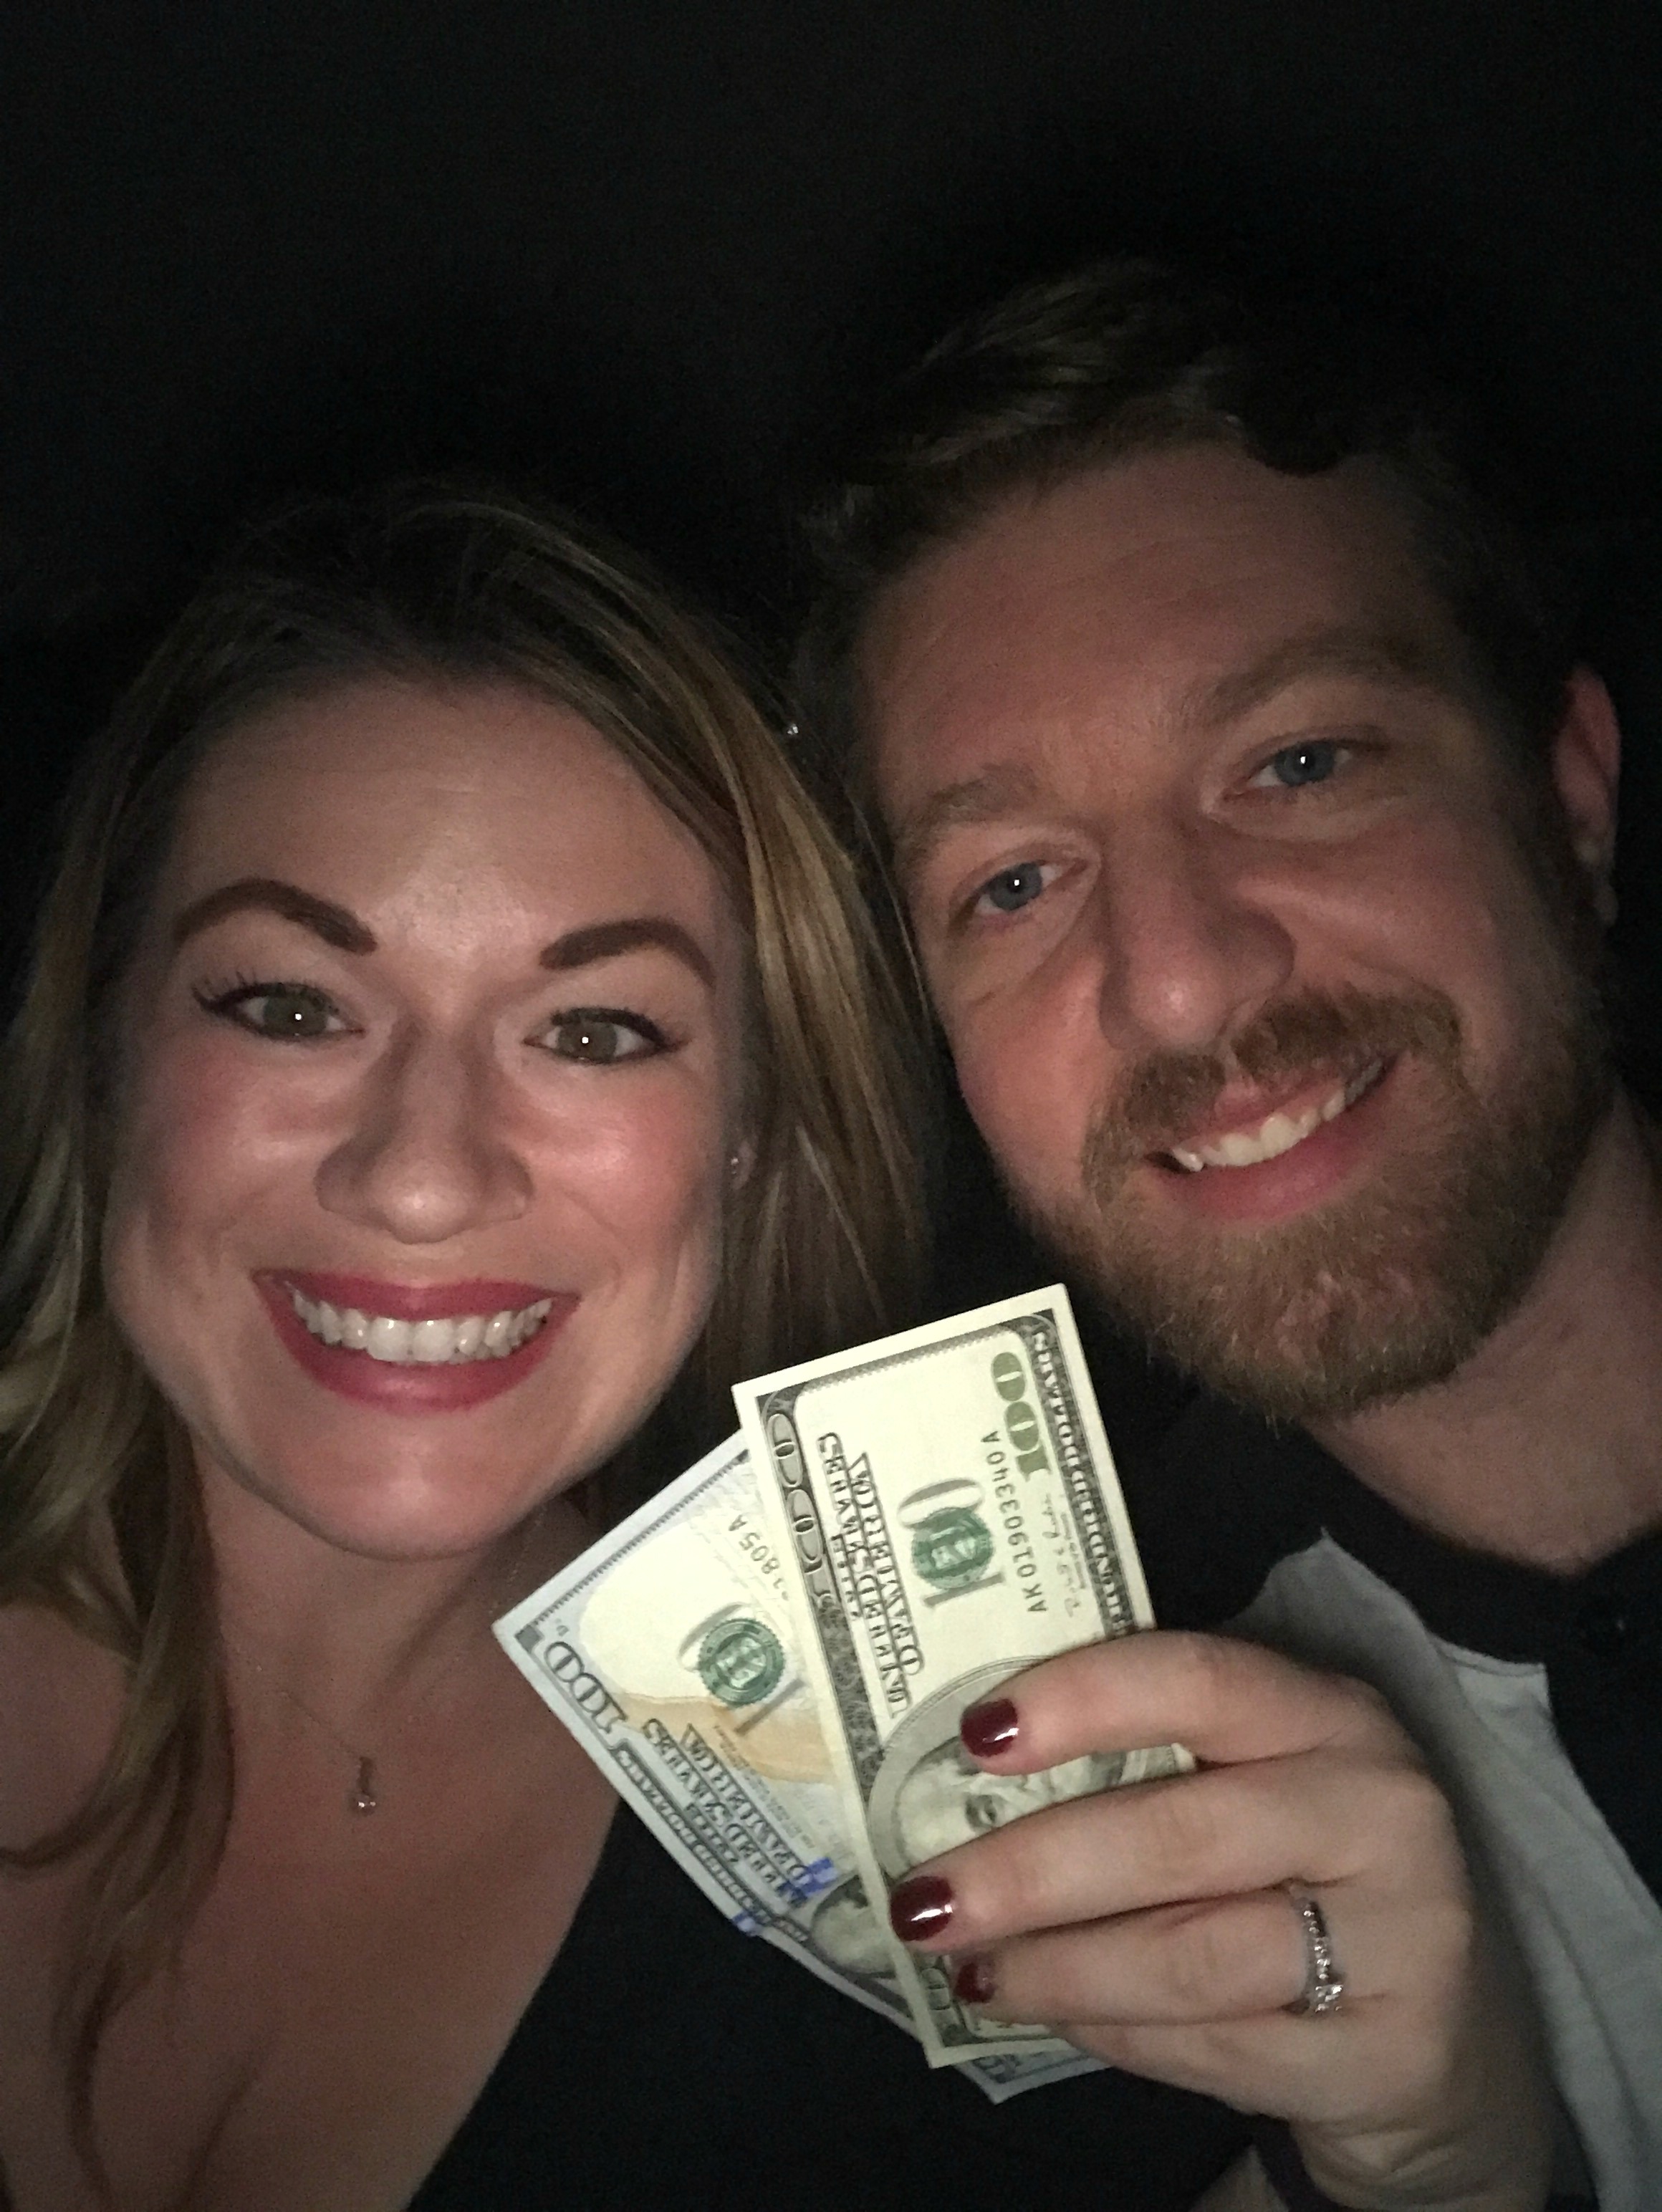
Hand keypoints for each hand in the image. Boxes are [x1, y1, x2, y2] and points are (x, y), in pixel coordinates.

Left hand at [885, 1632, 1551, 2211]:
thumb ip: (1144, 1761)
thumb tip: (965, 1775)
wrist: (1431, 2018)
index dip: (1083, 1699)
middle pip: (1177, 1836)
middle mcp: (1377, 1806)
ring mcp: (1400, 1933)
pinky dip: (1119, 2037)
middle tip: (923, 1900)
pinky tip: (1059, 2018)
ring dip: (1059, 1971)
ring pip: (1191, 1957)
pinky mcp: (1390, 2051)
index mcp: (1326, 1710)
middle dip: (1030, 1873)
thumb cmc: (1294, 1867)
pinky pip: (1217, 2046)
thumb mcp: (1250, 1779)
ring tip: (974, 1971)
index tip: (977, 1735)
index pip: (1197, 1677)